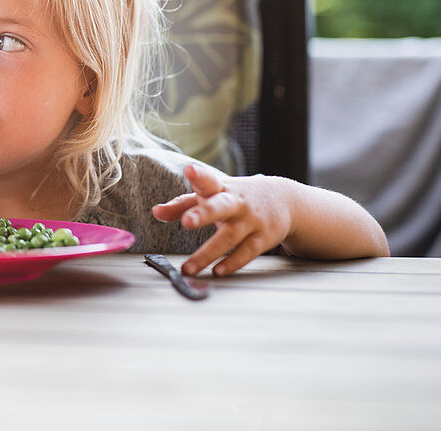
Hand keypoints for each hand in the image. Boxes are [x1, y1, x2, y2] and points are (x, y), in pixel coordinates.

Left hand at [151, 164, 293, 276]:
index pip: (208, 180)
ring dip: (208, 254)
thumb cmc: (237, 197)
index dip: (199, 175)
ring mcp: (251, 221)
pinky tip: (217, 271)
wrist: (285, 199)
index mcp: (220, 189)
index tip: (189, 170)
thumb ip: (182, 204)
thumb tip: (155, 212)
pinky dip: (232, 263)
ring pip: (229, 237)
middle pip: (220, 206)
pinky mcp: (263, 238)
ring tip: (188, 267)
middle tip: (187, 221)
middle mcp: (236, 203)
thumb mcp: (212, 195)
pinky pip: (247, 253)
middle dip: (204, 213)